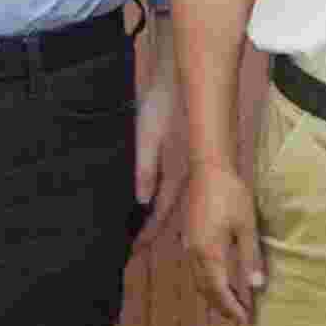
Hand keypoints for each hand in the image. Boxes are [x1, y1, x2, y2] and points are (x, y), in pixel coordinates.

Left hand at [133, 50, 187, 232]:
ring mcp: (191, 163)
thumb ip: (145, 170)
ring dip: (163, 213)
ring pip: (176, 198)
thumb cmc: (164, 105)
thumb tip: (142, 202)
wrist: (185, 75)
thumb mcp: (147, 137)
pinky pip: (177, 183)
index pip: (160, 211)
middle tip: (139, 245)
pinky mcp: (190, 152)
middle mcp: (187, 173)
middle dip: (156, 227)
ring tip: (148, 228)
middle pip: (171, 209)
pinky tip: (160, 196)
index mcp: (176, 173)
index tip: (134, 250)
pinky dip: (168, 195)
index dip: (148, 231)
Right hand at [183, 165, 265, 323]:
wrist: (208, 168)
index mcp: (209, 253)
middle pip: (205, 289)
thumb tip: (256, 286)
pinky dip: (206, 280)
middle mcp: (193, 253)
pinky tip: (217, 277)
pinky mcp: (187, 235)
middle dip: (221, 305)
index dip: (231, 307)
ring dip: (212, 294)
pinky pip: (194, 267)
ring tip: (230, 301)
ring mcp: (187, 244)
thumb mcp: (246, 226)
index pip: (219, 290)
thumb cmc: (231, 194)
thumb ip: (250, 257)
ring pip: (197, 279)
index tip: (244, 319)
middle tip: (238, 315)